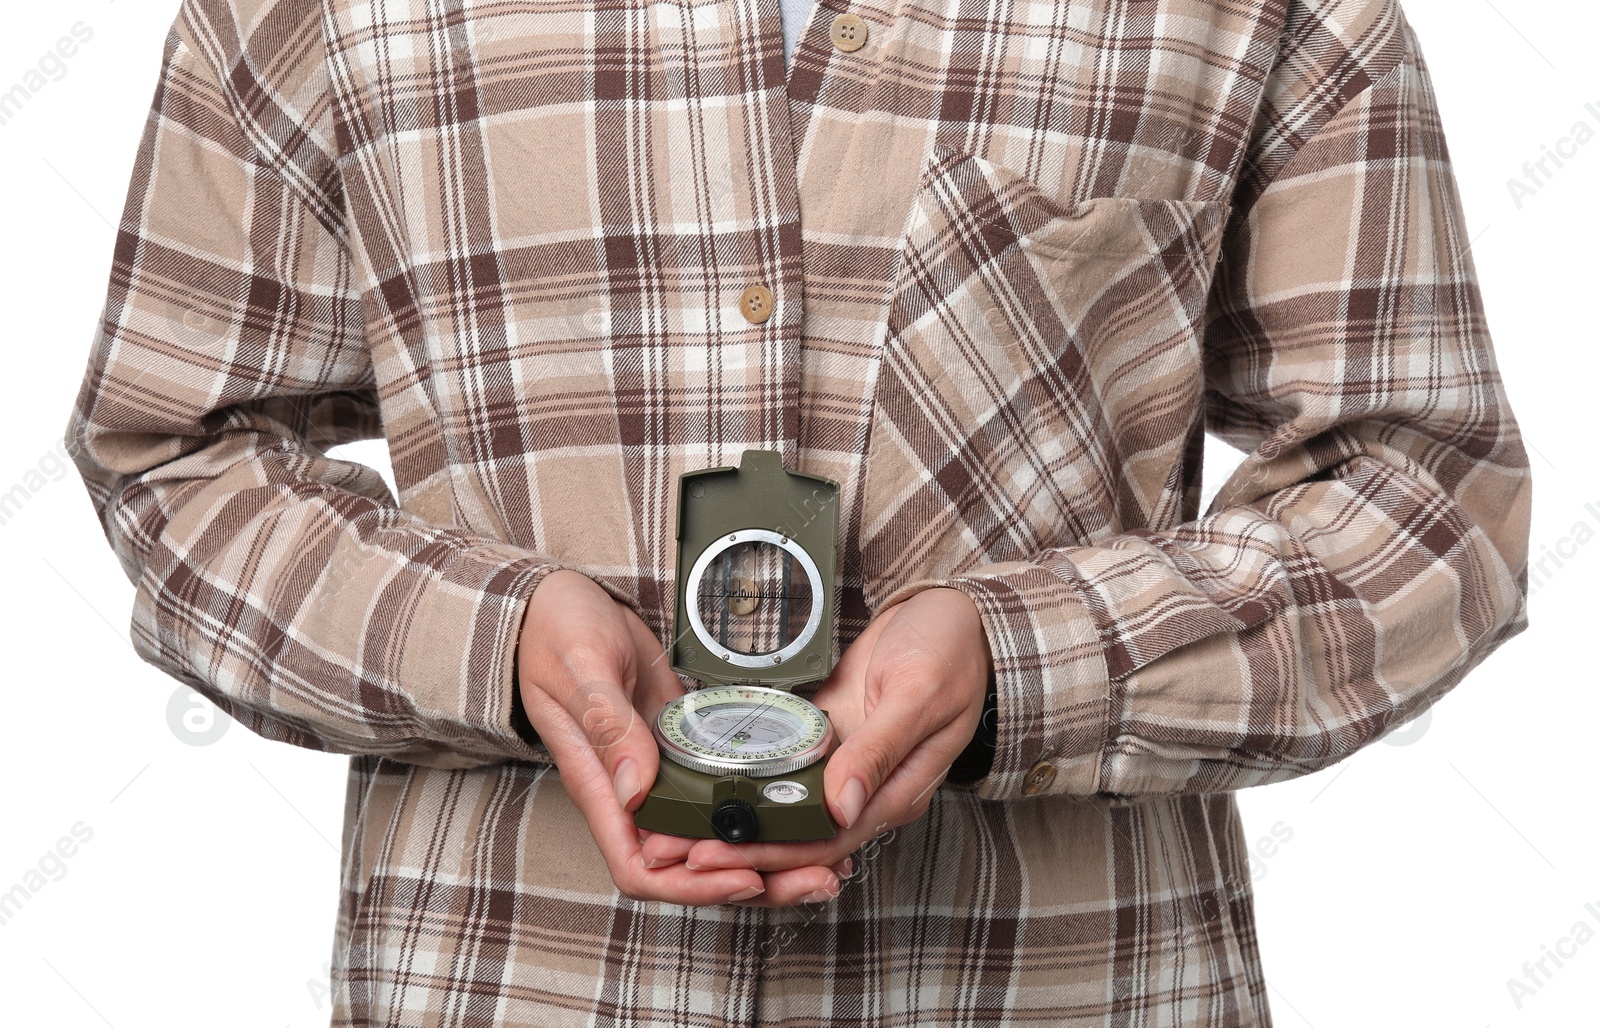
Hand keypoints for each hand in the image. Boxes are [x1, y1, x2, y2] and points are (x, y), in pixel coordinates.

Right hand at [516, 569, 844, 905]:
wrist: (559, 603)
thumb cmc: (554, 632)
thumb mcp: (581, 667)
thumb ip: (607, 723)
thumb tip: (635, 788)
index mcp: (600, 785)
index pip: (642, 869)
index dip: (695, 885)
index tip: (748, 877)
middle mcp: (634, 791)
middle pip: (692, 866)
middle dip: (756, 879)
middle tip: (823, 874)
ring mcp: (662, 769)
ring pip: (716, 834)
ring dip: (769, 850)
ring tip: (832, 854)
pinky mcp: (685, 744)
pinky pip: (726, 789)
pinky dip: (763, 804)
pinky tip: (808, 803)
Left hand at [640, 586, 991, 901]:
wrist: (960, 613)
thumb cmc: (954, 650)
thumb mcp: (919, 693)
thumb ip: (880, 749)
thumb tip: (841, 806)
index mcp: (895, 791)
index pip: (824, 841)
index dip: (768, 853)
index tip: (712, 854)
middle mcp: (867, 787)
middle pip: (795, 834)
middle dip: (734, 847)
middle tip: (671, 848)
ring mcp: (845, 761)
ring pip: (782, 805)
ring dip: (733, 818)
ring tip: (675, 823)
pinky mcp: (829, 732)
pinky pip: (783, 763)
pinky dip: (746, 774)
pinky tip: (704, 776)